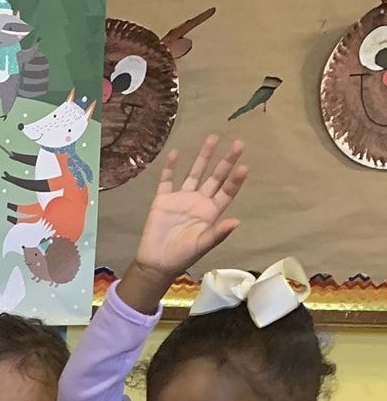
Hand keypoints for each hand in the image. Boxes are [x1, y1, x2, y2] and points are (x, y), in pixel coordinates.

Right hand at [122, 137, 245, 307]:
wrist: (156, 262)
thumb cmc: (182, 256)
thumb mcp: (202, 246)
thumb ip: (217, 233)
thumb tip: (236, 222)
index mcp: (211, 212)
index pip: (227, 192)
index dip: (235, 180)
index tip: (243, 166)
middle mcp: (199, 201)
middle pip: (215, 177)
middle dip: (226, 161)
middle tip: (238, 144)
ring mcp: (181, 198)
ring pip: (194, 173)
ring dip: (203, 157)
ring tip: (213, 138)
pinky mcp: (163, 199)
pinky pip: (167, 180)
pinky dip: (170, 167)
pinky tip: (175, 153)